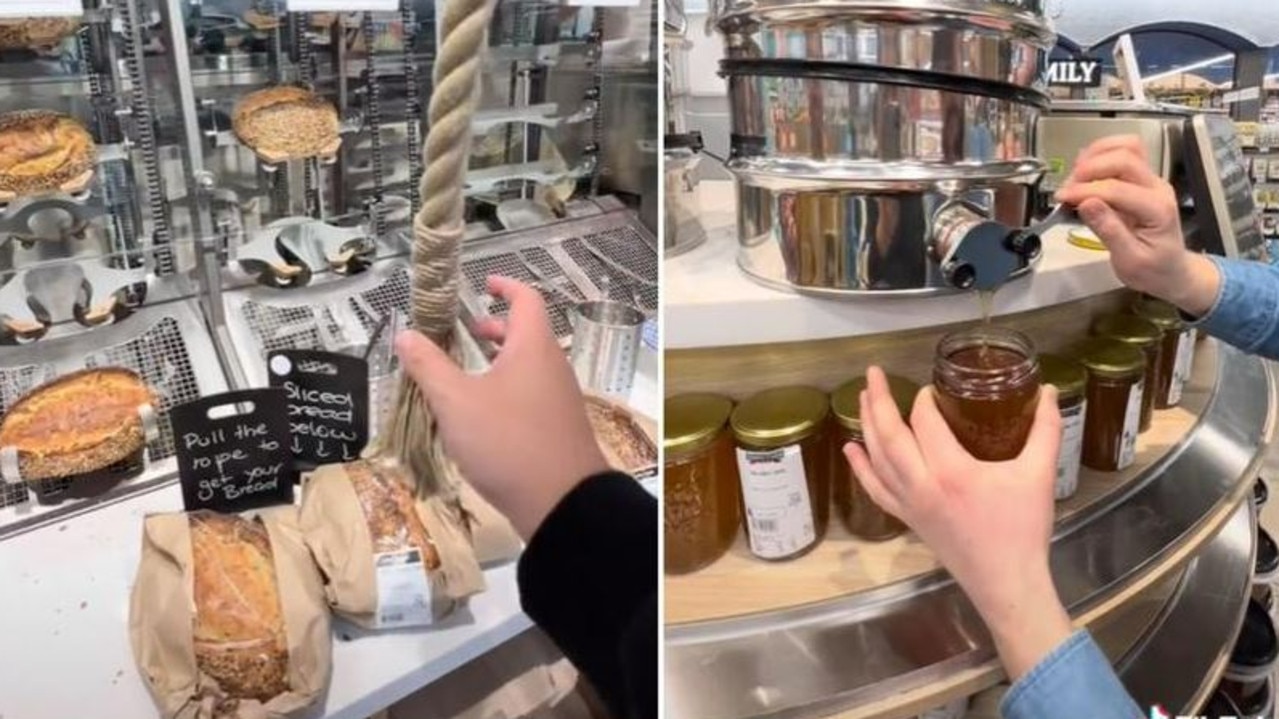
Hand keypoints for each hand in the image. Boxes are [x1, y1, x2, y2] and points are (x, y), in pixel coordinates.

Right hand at [395, 276, 608, 539]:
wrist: (562, 502)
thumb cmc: (508, 441)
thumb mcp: (457, 403)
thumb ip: (429, 366)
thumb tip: (405, 334)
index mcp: (534, 347)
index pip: (526, 300)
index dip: (506, 286)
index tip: (485, 283)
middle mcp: (553, 366)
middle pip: (528, 333)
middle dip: (496, 328)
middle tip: (466, 333)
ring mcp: (560, 398)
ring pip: (529, 366)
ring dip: (500, 362)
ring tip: (466, 375)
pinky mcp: (559, 427)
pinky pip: (533, 394)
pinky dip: (508, 389)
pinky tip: (482, 416)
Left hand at [843, 367, 1071, 679]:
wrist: (1007, 582)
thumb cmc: (1023, 528)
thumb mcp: (1039, 474)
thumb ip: (1045, 428)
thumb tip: (1045, 390)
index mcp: (951, 470)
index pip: (925, 421)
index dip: (925, 399)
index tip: (933, 387)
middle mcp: (921, 484)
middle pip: (889, 435)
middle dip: (878, 400)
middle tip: (873, 373)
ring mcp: (910, 504)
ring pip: (877, 459)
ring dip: (867, 426)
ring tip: (862, 398)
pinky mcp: (908, 520)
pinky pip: (876, 489)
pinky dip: (861, 468)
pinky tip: (851, 450)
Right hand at [1055, 135, 1219, 315]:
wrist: (1171, 271)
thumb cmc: (1152, 270)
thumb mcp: (1129, 260)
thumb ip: (1109, 230)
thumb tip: (1086, 203)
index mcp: (1157, 210)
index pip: (1117, 188)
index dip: (1085, 190)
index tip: (1062, 198)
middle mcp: (1157, 188)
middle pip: (1125, 157)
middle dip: (1090, 168)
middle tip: (1068, 188)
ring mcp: (1151, 180)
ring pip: (1127, 147)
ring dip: (1096, 155)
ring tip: (1075, 177)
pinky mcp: (1142, 179)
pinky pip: (1124, 154)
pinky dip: (1100, 156)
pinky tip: (1084, 172)